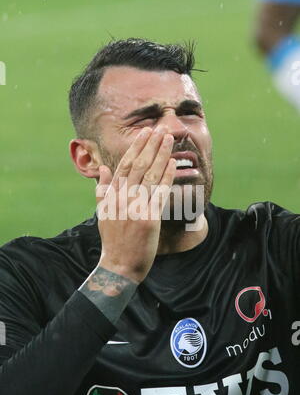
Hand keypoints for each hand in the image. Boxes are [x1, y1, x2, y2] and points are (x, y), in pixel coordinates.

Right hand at [96, 125, 175, 282]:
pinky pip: (160, 193)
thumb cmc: (112, 240)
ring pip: (150, 175)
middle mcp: (123, 197)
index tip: (145, 133)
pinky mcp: (149, 217)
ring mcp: (136, 206)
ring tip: (169, 139)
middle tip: (160, 129)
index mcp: (112, 194)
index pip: (125, 164)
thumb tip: (104, 169)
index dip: (137, 147)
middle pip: (139, 165)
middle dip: (151, 145)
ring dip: (161, 155)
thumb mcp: (102, 213)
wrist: (118, 265)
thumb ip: (102, 190)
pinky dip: (167, 177)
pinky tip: (173, 164)